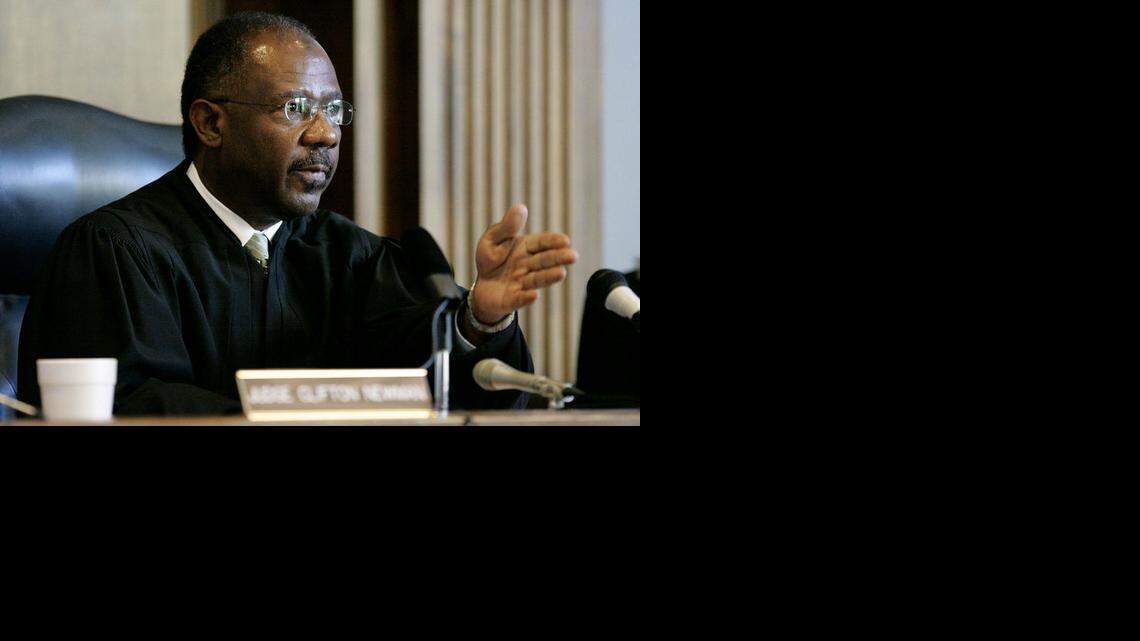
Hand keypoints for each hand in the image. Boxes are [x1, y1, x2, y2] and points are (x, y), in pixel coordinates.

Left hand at [469, 204, 577, 323]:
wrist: (482, 287)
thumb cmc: (490, 260)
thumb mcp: (492, 239)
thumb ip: (507, 227)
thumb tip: (521, 207)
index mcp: (526, 248)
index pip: (542, 243)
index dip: (553, 242)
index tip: (565, 241)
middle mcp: (528, 265)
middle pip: (545, 261)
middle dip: (558, 258)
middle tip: (573, 256)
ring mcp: (522, 283)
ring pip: (537, 279)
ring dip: (549, 277)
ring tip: (561, 273)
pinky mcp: (513, 299)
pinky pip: (520, 299)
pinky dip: (527, 298)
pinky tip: (534, 295)